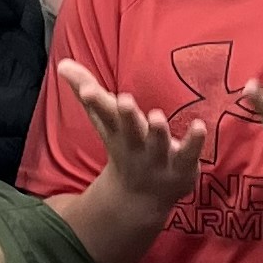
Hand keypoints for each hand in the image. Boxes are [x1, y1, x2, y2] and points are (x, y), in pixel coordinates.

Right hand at [58, 60, 212, 208]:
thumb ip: (87, 91)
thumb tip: (63, 64)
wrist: (140, 198)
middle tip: (123, 99)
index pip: (104, 114)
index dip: (95, 101)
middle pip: (129, 130)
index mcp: (117, 131)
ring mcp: (159, 158)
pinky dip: (193, 142)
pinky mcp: (182, 167)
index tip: (88, 90)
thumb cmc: (124, 148)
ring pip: (158, 144)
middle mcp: (136, 145)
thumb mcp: (106, 121)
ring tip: (156, 116)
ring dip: (157, 132)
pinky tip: (200, 126)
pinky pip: (189, 154)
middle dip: (126, 116)